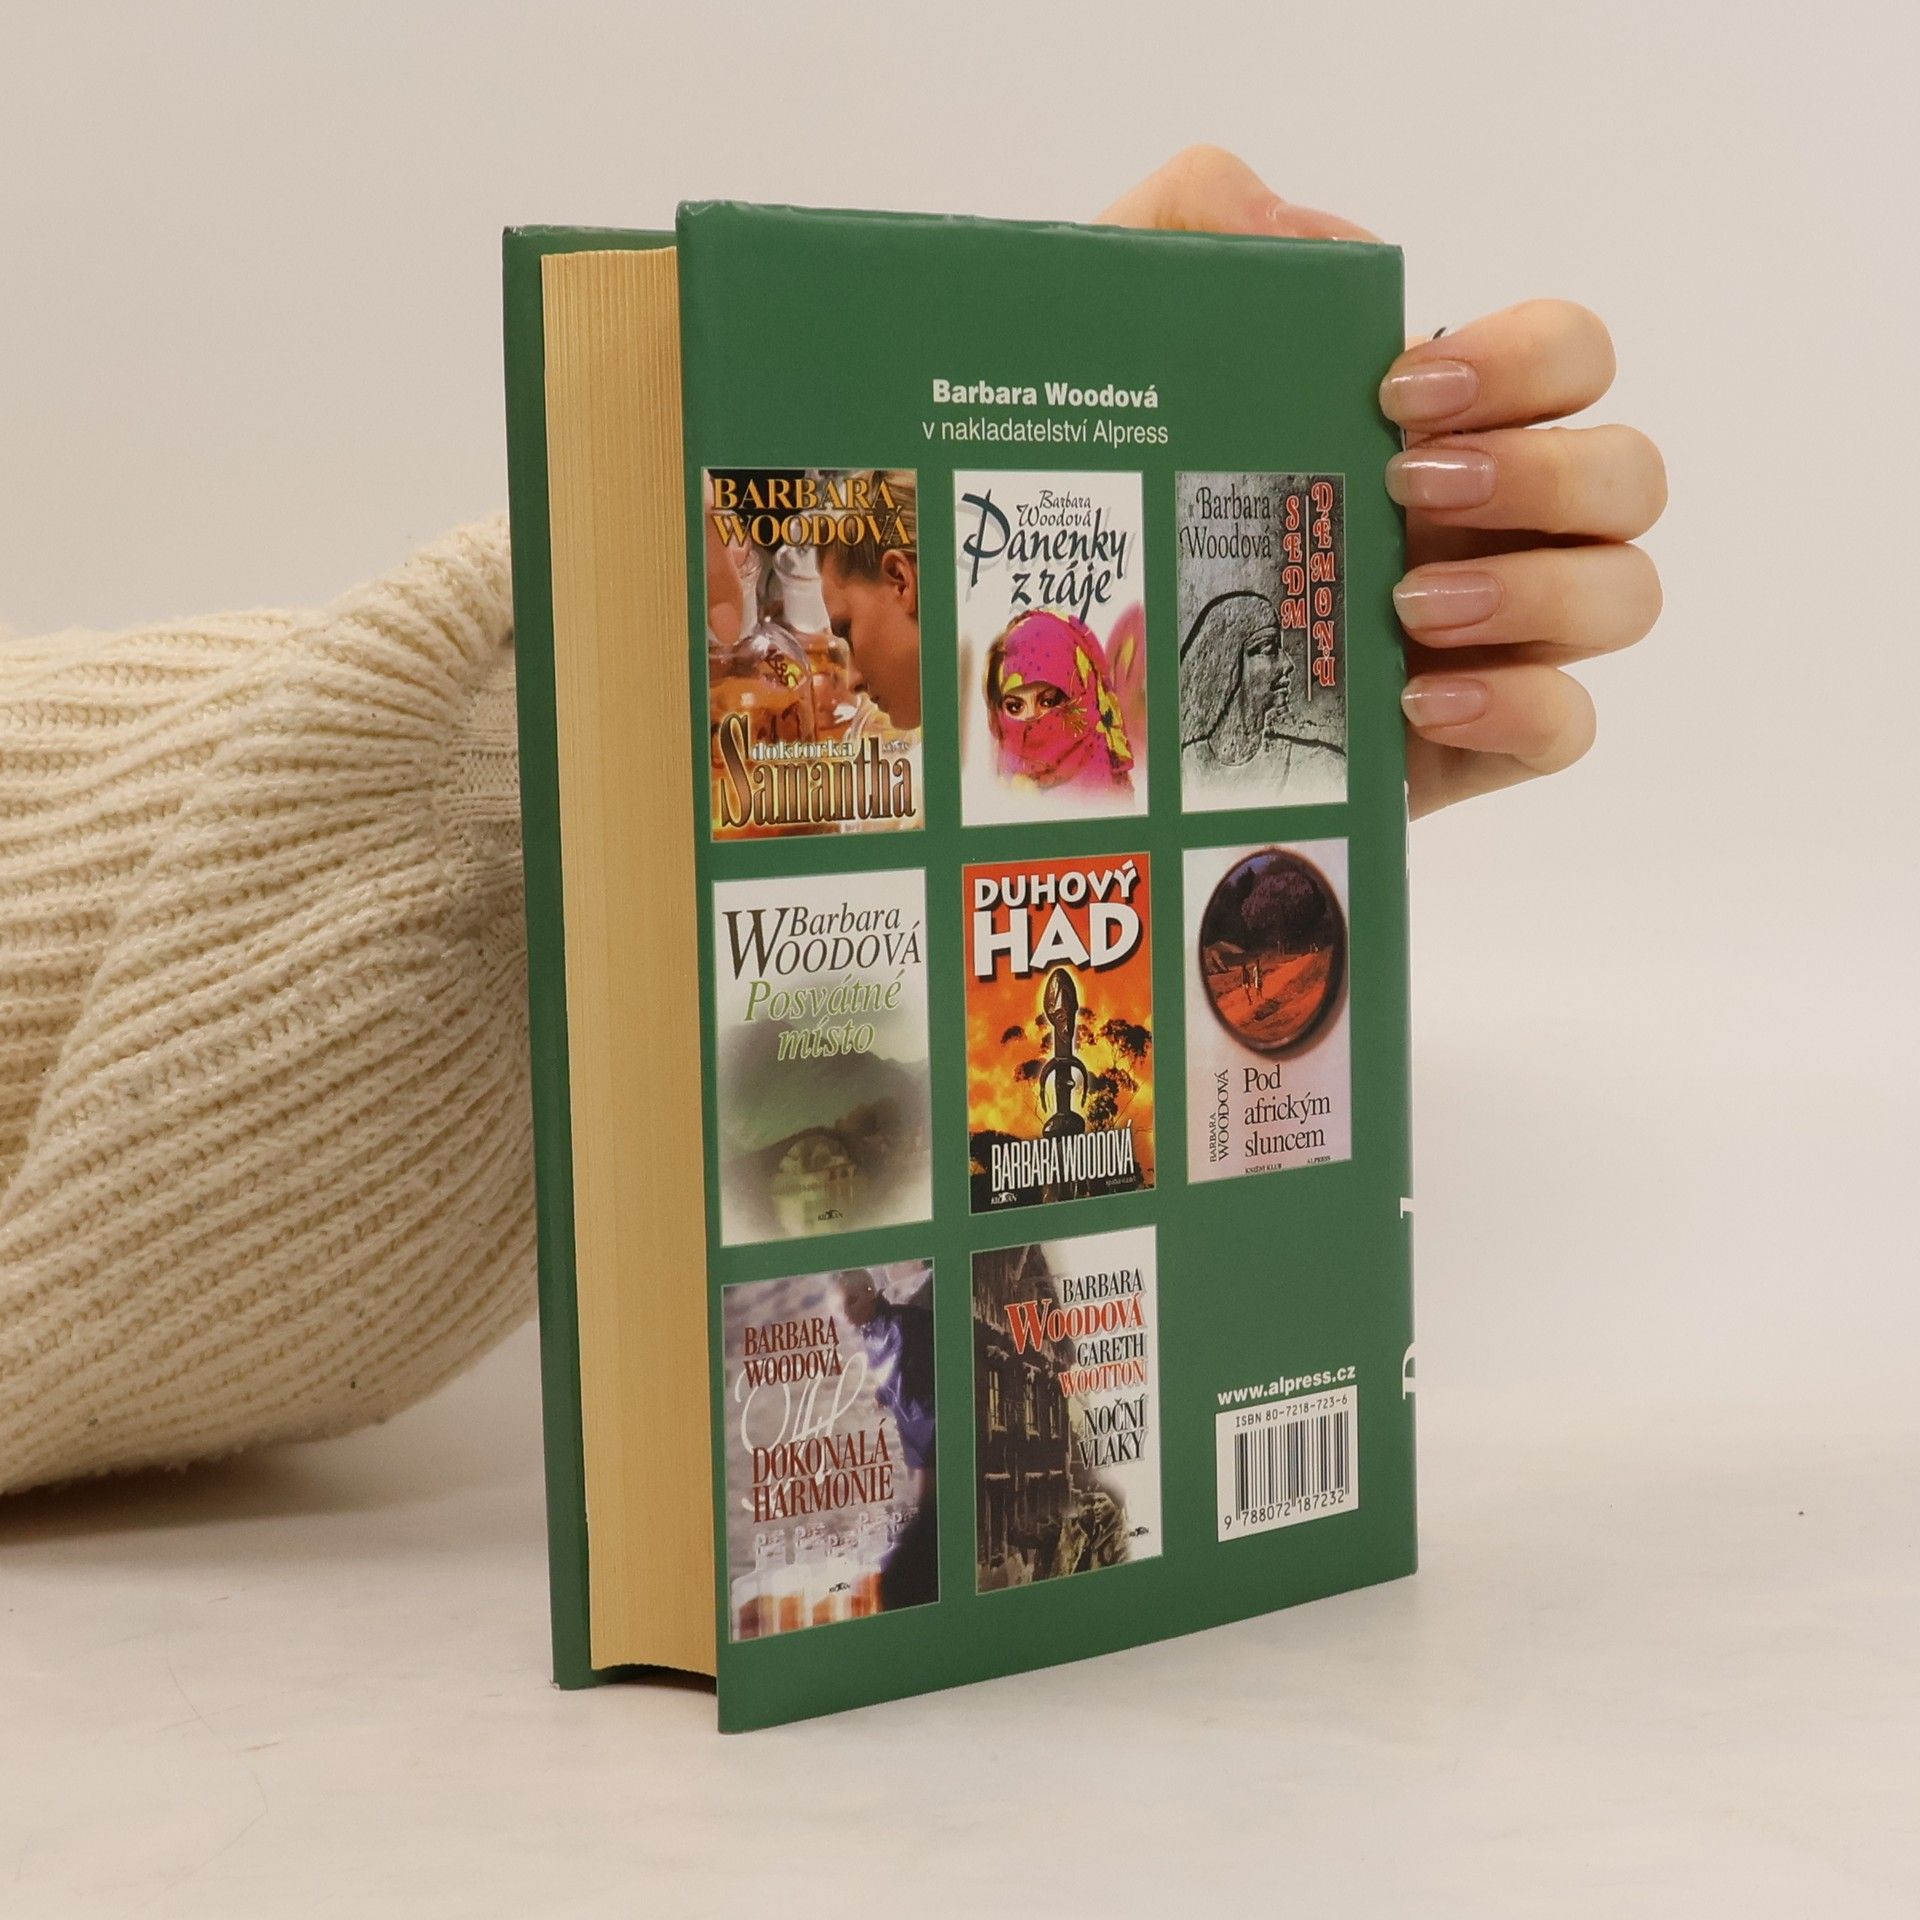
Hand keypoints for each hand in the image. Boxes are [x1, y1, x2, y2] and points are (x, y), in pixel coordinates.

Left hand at [1100, 147, 1665, 817]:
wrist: (1092, 677)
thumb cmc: (1133, 503)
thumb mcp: (1127, 346)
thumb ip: (1193, 221)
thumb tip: (1316, 238)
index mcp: (1442, 428)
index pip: (1570, 358)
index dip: (1528, 360)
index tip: (1399, 394)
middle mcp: (1493, 525)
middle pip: (1628, 475)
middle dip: (1542, 473)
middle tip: (1407, 491)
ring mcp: (1494, 637)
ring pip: (1625, 595)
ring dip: (1539, 591)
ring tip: (1404, 607)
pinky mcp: (1470, 743)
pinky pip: (1567, 725)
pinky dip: (1520, 708)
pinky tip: (1420, 702)